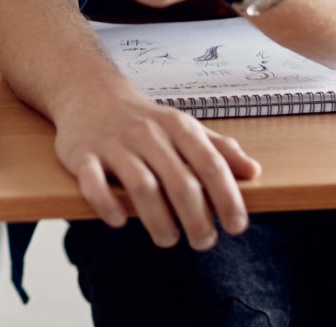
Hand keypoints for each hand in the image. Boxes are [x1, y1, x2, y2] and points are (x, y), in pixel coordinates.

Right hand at [53, 83, 260, 248]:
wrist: (89, 92)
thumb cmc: (143, 119)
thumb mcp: (184, 126)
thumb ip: (218, 149)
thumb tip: (253, 171)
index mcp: (177, 126)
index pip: (210, 164)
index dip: (227, 197)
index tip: (236, 226)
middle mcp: (147, 133)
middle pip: (179, 182)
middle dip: (197, 219)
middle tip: (203, 242)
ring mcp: (113, 144)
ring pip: (141, 186)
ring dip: (158, 220)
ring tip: (168, 239)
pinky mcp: (82, 155)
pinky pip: (93, 183)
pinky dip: (107, 205)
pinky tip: (119, 221)